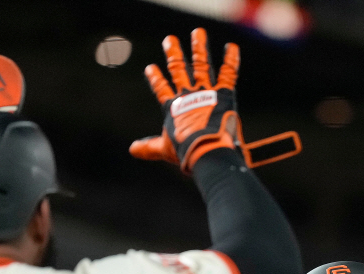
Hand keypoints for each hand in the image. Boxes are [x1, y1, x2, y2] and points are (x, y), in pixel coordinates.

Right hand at [130, 28, 240, 172]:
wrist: (206, 148)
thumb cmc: (186, 150)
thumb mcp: (164, 148)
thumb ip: (149, 147)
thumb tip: (132, 149)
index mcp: (173, 107)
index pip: (161, 89)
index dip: (155, 78)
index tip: (150, 68)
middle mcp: (188, 95)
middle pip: (178, 69)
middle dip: (173, 54)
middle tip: (169, 40)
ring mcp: (205, 92)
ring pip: (200, 64)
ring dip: (198, 47)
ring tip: (198, 33)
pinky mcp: (223, 93)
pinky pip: (228, 72)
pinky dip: (230, 59)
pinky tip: (231, 47)